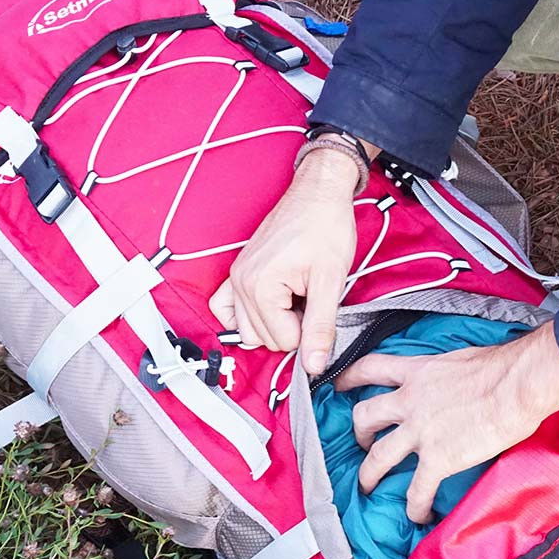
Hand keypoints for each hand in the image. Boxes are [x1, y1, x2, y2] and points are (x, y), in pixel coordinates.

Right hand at [211, 143, 364, 373]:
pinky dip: (246, 315)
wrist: (319, 194)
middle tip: (309, 299)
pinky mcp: (238, 271)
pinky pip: (227, 308)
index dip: (308, 330)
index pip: (283, 341)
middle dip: (291, 328)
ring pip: (247, 329)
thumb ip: (321, 326)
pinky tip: (271, 305)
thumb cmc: (326, 227)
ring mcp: (236, 276)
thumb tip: (315, 365)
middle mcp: (240, 283)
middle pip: (263, 338)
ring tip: (296, 297)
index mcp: (261, 286)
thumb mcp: (331, 281)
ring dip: (274, 322)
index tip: (318, 305)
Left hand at [334, 321, 558, 522]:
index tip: (338, 385)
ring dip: (369, 474)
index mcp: (417, 372)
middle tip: (364, 442)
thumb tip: (454, 377)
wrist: (517, 385)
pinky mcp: (438, 459)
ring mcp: (420, 432)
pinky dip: (414, 507)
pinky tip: (419, 516)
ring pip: (378, 456)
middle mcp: (410, 401)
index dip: (349, 378)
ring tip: (369, 486)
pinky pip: (416, 490)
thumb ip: (445, 371)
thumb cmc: (502, 366)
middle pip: (364, 415)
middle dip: (358, 432)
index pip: (371, 368)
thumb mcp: (461, 357)